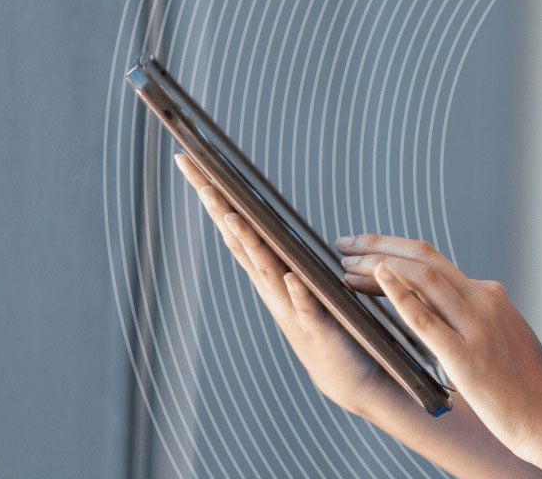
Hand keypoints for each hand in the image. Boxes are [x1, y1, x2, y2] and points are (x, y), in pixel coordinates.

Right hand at [170, 155, 398, 413]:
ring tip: (232, 217)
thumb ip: (281, 255)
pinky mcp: (319, 328)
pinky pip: (307, 307)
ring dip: (249, 245)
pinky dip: (297, 293)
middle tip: (195, 174)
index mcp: (270, 273)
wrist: (350, 377)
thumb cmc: (326, 327)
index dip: (214, 197)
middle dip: (217, 207)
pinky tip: (290, 278)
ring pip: (266, 271)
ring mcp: (292, 308)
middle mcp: (273, 288)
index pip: (236, 227)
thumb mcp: (298, 283)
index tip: (191, 163)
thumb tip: (262, 220)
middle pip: (239, 241)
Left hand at [337, 234, 541, 463]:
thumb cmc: (525, 386)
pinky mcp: (466, 355)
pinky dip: (399, 293)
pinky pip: (425, 317)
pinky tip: (377, 279)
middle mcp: (483, 301)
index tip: (367, 251)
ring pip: (422, 277)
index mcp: (489, 296)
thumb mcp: (498, 337)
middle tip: (346, 245)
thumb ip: (469, 318)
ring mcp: (475, 326)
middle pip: (423, 258)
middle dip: (379, 246)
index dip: (394, 251)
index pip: (433, 262)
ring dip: (378, 266)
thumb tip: (432, 308)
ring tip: (347, 267)